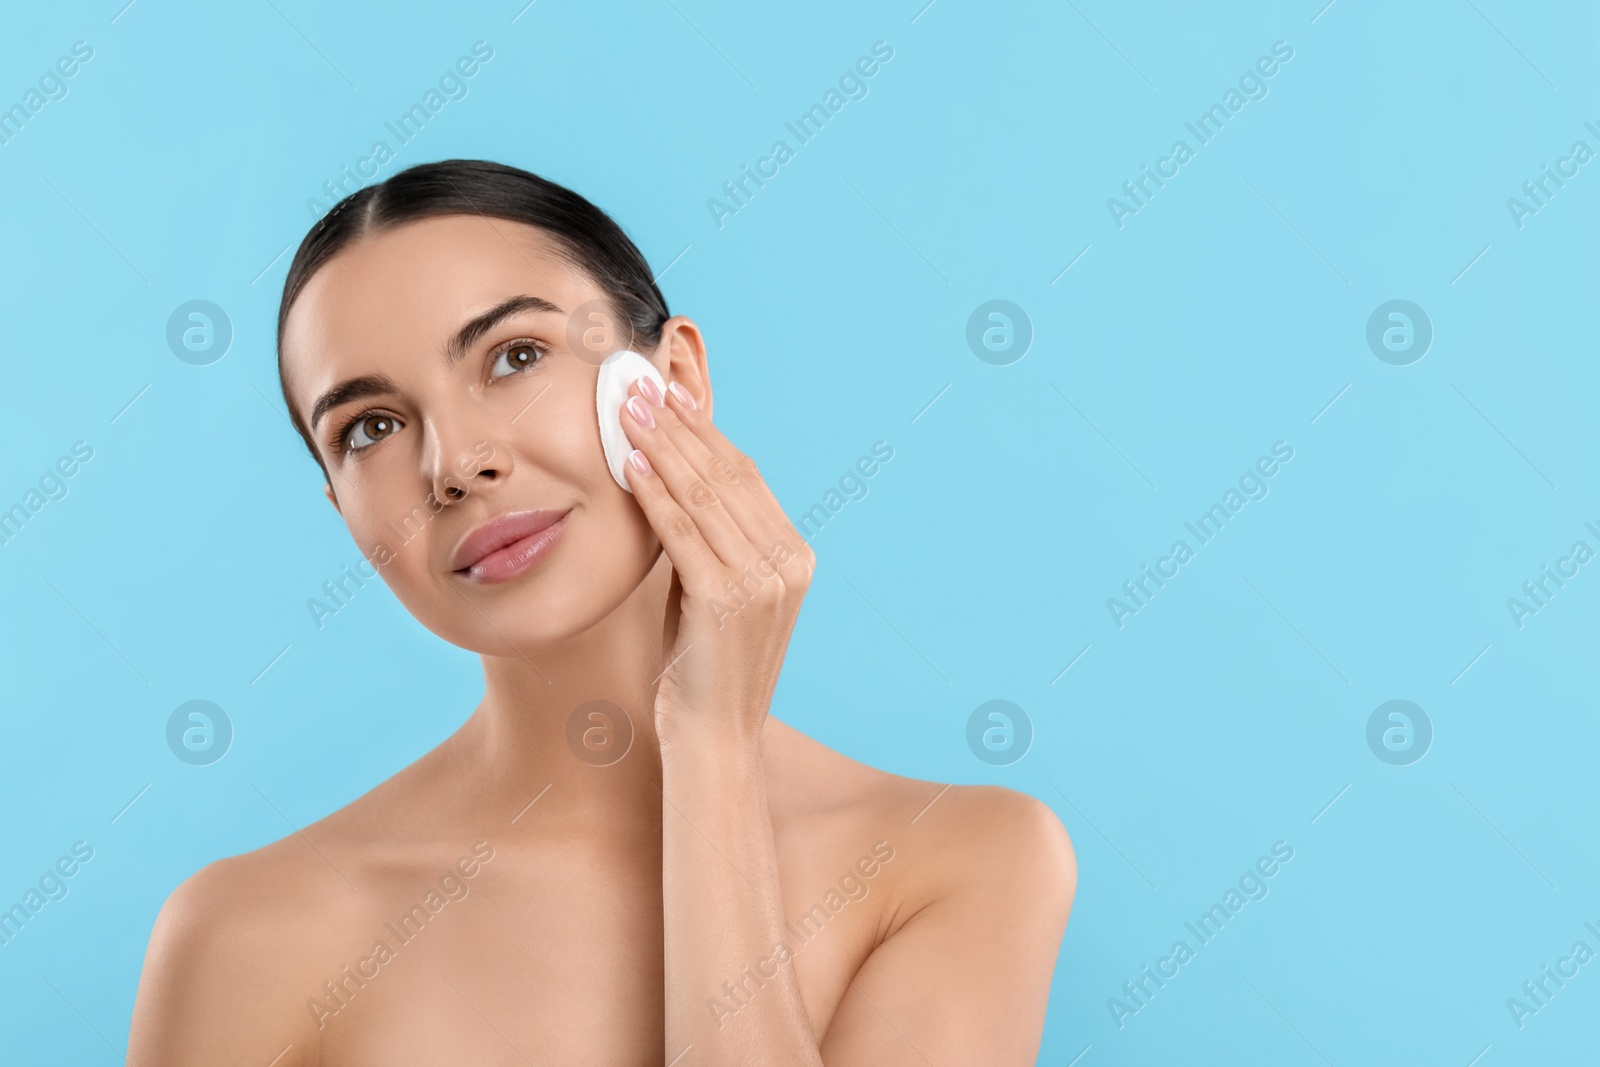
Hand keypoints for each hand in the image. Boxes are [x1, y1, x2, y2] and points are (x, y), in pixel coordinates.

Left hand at [619, 375, 813, 744]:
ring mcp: (763, 581)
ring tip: (627, 411)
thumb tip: (669, 476)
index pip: (745, 476)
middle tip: (640, 387)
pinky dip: (656, 494)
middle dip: (679, 426)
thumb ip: (705, 540)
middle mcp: (789, 562)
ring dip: (661, 447)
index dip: (704, 432)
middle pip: (727, 475)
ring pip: (704, 495)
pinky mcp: (728, 600)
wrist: (714, 739)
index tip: (668, 396)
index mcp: (794, 556)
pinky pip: (683, 532)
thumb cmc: (702, 667)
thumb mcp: (711, 590)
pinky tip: (632, 464)